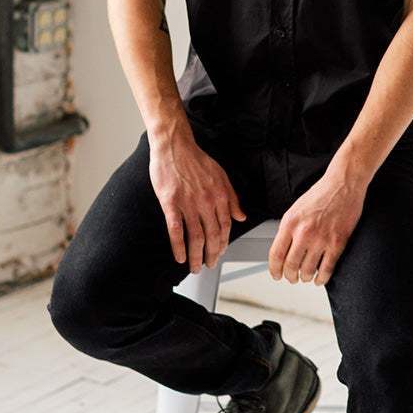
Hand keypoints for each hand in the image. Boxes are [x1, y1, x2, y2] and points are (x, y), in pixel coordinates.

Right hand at [149, 134, 245, 273]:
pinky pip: (176, 229)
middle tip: (209, 265)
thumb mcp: (221, 176)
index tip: (220, 252)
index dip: (224, 243)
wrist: (175, 146)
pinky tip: (179, 256)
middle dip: (212, 254)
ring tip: (195, 267)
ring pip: (195, 236)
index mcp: (220, 195)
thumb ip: (232, 198)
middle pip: (212, 235)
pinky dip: (178, 246)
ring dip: (196, 256)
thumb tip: (241, 216)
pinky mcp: (170, 202)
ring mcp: (188, 203)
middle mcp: (207, 201)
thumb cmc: (196, 159)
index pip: (226, 226)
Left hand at [268, 170, 365, 285]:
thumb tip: (283, 250)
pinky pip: (327, 269)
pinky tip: (320, 279)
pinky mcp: (338, 242)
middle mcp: (304, 232)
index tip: (276, 274)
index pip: (276, 254)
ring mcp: (321, 239)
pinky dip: (322, 278)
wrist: (343, 184)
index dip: (274, 269)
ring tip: (305, 277)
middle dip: (290, 276)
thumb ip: (288, 229)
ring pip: (308, 270)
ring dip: (305, 278)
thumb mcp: (295, 209)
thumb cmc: (321, 194)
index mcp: (290, 223)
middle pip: (291, 265)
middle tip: (291, 278)